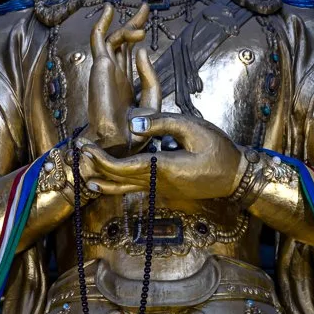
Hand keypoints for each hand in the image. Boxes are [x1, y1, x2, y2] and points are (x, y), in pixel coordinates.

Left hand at [82, 110, 244, 205]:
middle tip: (78, 150)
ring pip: (124, 189)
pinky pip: (134, 188)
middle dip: (96, 166)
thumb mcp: (194, 128)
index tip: (85, 147)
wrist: (236, 177)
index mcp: (164, 168)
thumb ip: (162, 123)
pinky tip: (104, 181)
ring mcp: (160, 190)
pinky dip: (116, 184)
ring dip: (103, 180)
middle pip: (119, 180)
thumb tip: (133, 122)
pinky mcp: (163, 190)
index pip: (124, 167)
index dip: (102, 159)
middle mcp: (158, 184)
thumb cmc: (219, 150)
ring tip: (85, 171)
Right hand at [87, 2, 149, 149]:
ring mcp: (105, 69)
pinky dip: (104, 25)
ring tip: (143, 17)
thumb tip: (142, 50)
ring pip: (113, 38)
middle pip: (123, 42)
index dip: (137, 36)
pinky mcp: (100, 66)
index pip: (131, 53)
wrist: (118, 142)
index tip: (146, 23)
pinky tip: (111, 11)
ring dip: (127, 26)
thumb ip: (150, 76)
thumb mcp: (152, 100)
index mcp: (125, 82)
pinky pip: (100, 40)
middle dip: (133, 23)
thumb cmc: (134, 129)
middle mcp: (114, 73)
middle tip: (144, 8)